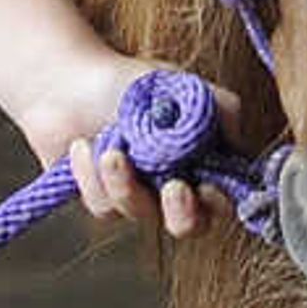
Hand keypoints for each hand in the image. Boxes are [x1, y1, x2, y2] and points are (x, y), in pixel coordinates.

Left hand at [18, 49, 239, 236]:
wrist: (67, 81)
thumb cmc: (128, 82)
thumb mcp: (182, 87)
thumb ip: (221, 108)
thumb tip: (238, 140)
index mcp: (199, 162)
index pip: (222, 198)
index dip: (219, 201)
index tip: (207, 185)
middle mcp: (171, 185)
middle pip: (189, 226)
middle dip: (183, 213)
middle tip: (172, 188)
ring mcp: (136, 196)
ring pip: (140, 214)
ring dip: (125, 183)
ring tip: (111, 149)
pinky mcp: (101, 199)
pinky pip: (103, 206)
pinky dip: (92, 174)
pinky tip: (83, 146)